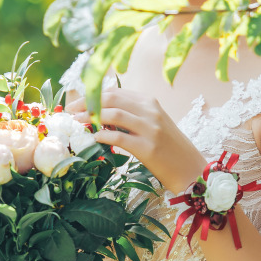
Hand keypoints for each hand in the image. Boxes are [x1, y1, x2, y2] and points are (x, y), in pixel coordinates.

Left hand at [67, 88, 206, 193]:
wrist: (190, 168)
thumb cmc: (169, 148)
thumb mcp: (153, 124)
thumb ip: (131, 116)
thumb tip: (100, 114)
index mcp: (150, 102)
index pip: (115, 92)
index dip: (91, 96)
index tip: (76, 103)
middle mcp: (151, 112)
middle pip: (111, 99)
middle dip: (86, 104)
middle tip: (70, 112)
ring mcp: (150, 129)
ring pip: (113, 115)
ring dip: (90, 117)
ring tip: (77, 124)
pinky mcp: (148, 148)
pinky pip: (118, 138)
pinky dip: (101, 136)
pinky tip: (93, 139)